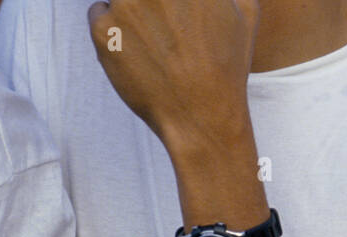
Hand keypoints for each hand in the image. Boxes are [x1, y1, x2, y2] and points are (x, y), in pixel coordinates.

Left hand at [88, 0, 259, 154]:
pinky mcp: (104, 30)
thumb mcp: (246, 12)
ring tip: (153, 39)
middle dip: (147, 4)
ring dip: (130, 9)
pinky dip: (112, 28)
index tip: (169, 13)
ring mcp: (125, 5)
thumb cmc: (228, 66)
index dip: (166, 1)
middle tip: (161, 26)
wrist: (204, 115)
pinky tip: (139, 52)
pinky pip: (99, 13)